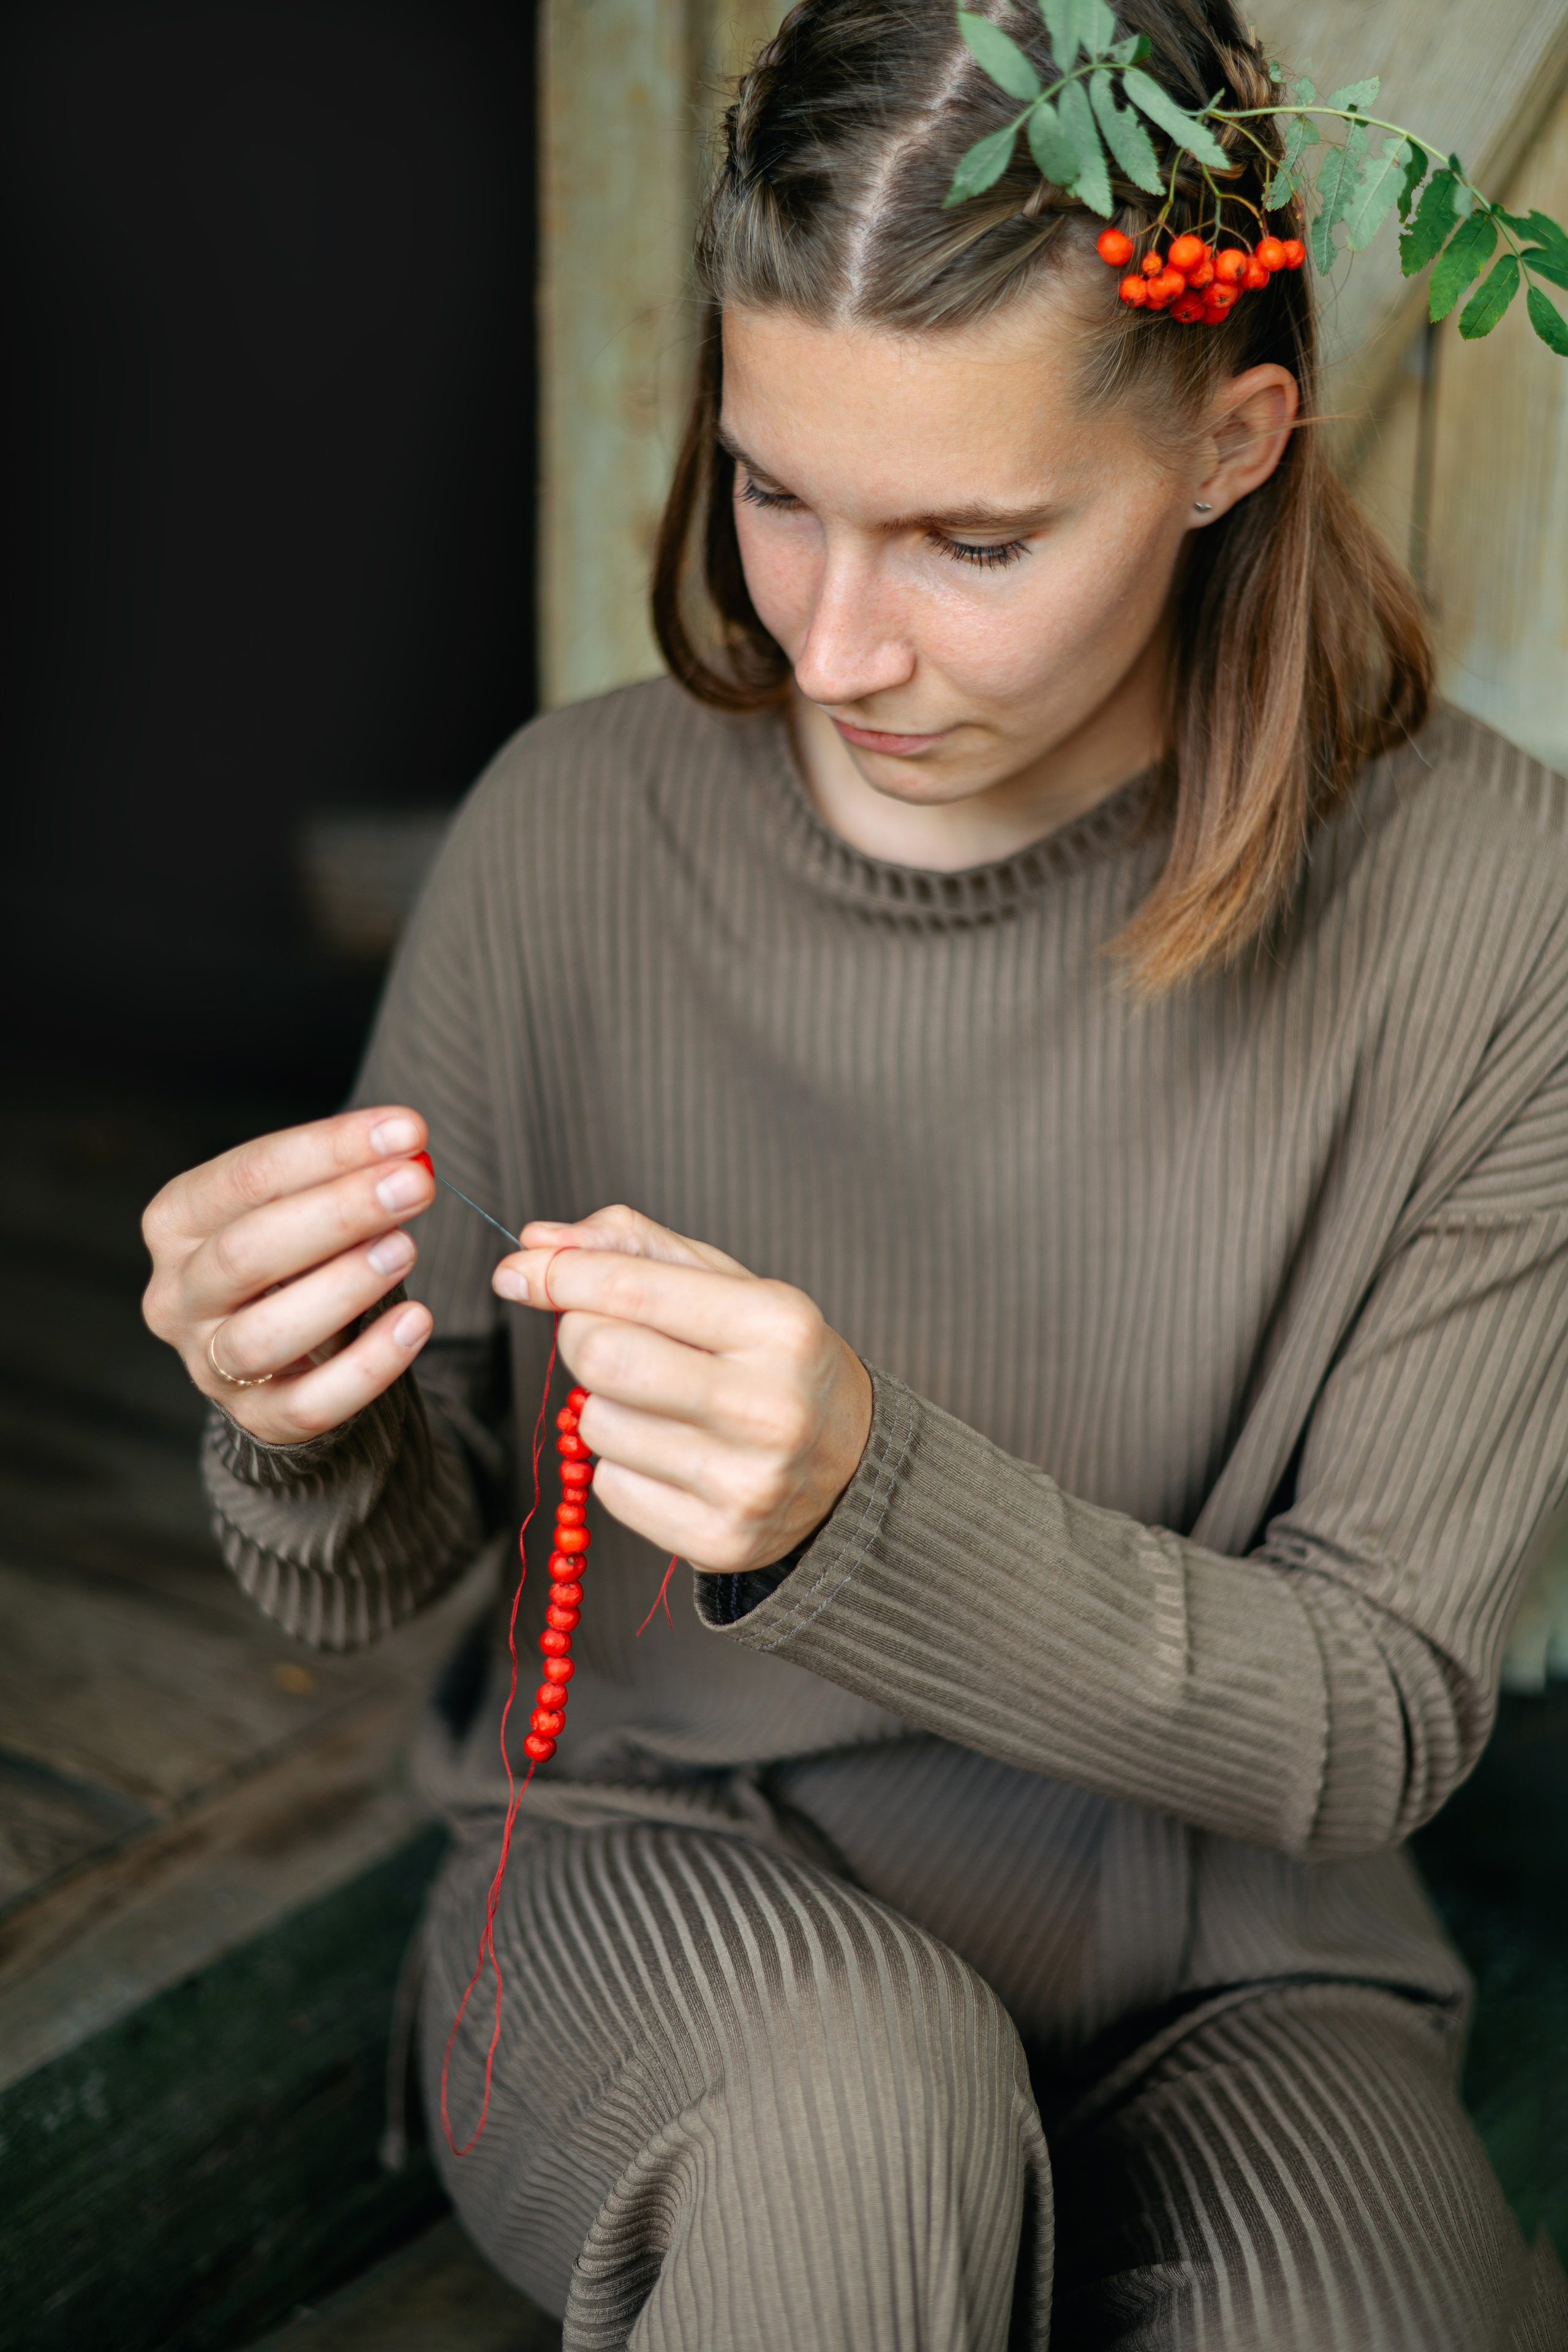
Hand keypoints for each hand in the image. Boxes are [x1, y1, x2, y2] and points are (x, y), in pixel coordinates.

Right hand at [141, 1106, 439, 1440]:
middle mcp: (178, 1294)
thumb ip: (340, 1179)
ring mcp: (209, 1362)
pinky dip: (368, 1366)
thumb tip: (406, 1151)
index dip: (328, 1149)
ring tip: (408, 1249)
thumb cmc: (294, 1257)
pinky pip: (309, 1403)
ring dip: (342, 1287)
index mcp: (178, 1222)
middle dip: (339, 1212)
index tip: (406, 1130)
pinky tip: (417, 1322)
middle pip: (246, 1251)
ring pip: (263, 1334)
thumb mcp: (299, 1207)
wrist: (283, 1353)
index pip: (247, 1176)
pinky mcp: (257, 1418)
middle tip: (415, 1184)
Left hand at [493, 1206, 872, 1573]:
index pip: (629, 1288)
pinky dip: (623, 1468)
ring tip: (664, 1408)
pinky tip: (674, 1458)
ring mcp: (745, 1481)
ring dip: (606, 1409)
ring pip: (596, 1427)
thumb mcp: (729, 1286)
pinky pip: (608, 1489)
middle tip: (606, 1338)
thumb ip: (634, 1249)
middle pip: (600, 1357)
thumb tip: (534, 1241)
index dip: (558, 1274)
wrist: (853, 1467)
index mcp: (777, 1324)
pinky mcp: (719, 1540)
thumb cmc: (770, 1359)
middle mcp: (768, 1404)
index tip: (520, 1269)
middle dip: (581, 1338)